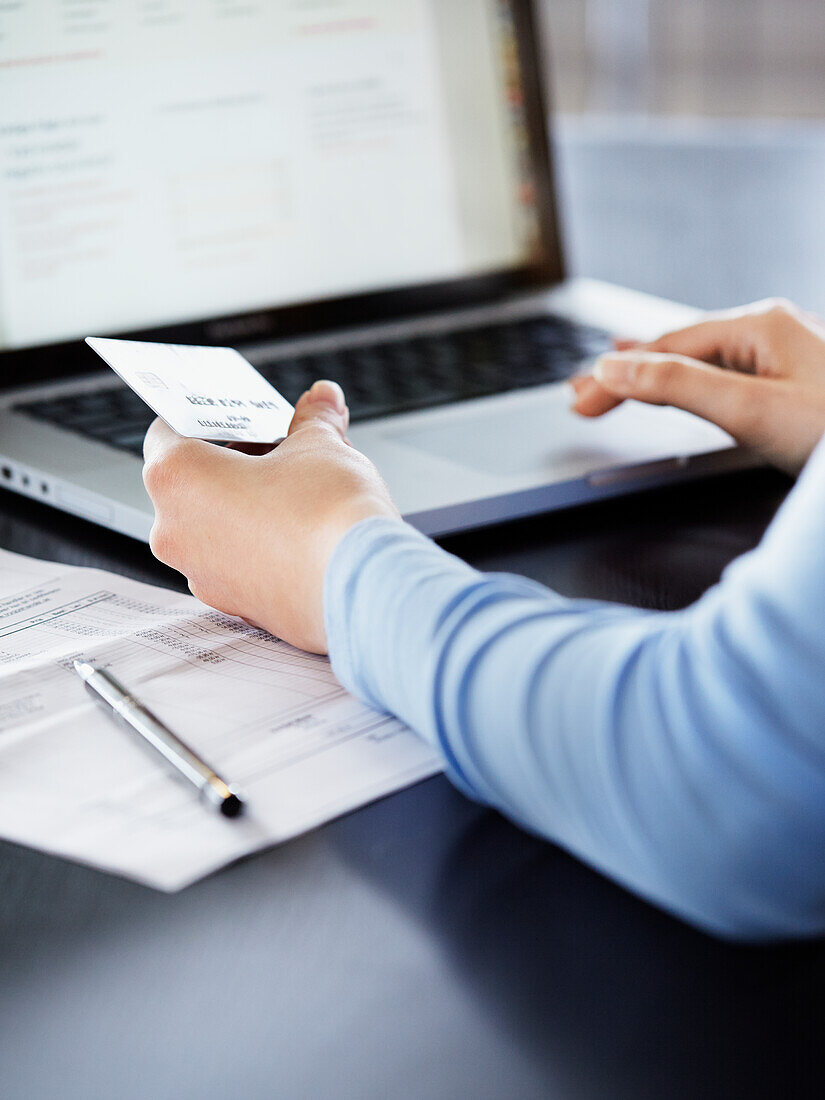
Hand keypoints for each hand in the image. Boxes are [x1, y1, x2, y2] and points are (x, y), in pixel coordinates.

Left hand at [143, 380, 399, 653]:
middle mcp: (175, 533)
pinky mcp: (236, 606)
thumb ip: (313, 420)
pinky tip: (302, 532)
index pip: (169, 430)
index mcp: (178, 479)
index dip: (209, 417)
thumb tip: (321, 401)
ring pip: (214, 526)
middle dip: (235, 461)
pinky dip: (261, 545)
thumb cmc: (329, 515)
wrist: (367, 587)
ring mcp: (203, 576)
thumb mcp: (321, 445)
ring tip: (298, 491)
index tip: (239, 415)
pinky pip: (238, 564)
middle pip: (193, 482)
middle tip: (280, 448)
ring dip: (247, 505)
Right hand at [569, 299, 824, 473]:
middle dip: (626, 372)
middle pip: (678, 348)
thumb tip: (616, 370)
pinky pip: (724, 372)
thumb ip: (680, 387)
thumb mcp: (751, 410)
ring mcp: (784, 355)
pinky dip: (687, 380)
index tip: (578, 400)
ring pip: (701, 359)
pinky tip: (682, 381)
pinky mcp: (794, 382)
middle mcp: (770, 331)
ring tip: (616, 376)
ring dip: (654, 374)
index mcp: (758, 326)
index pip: (665, 349)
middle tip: (580, 395)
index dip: (615, 376)